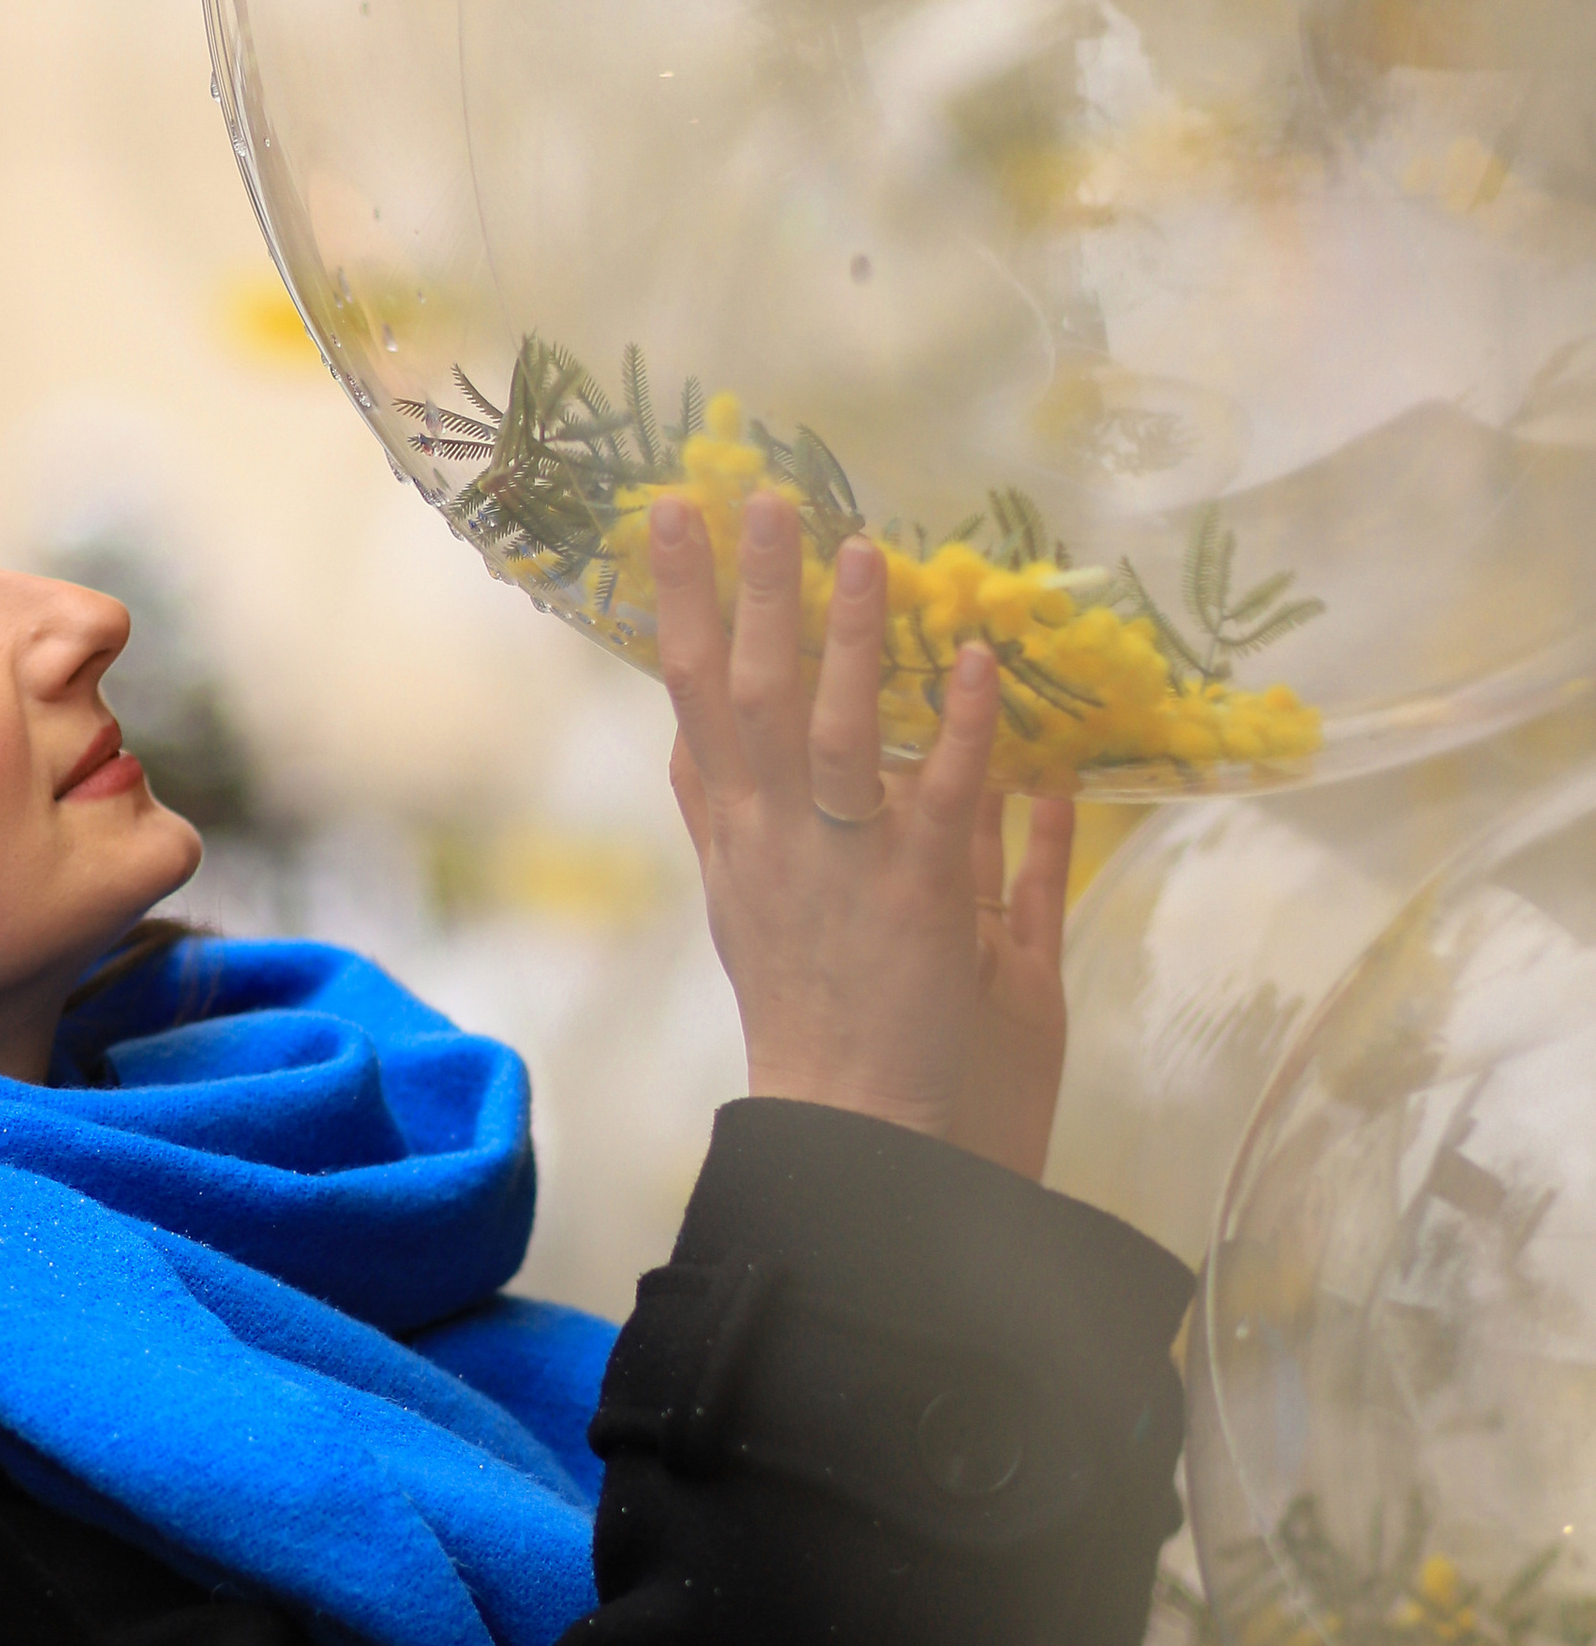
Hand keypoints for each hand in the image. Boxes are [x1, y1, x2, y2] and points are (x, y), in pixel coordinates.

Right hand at [651, 487, 1072, 1176]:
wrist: (866, 1151)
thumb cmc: (837, 1042)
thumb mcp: (772, 919)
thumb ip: (761, 828)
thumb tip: (746, 754)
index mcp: (745, 851)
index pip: (698, 705)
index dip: (682, 606)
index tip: (668, 519)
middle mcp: (779, 854)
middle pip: (753, 702)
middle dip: (752, 594)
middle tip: (751, 494)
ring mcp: (847, 878)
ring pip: (843, 737)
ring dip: (854, 641)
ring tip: (864, 549)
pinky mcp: (922, 911)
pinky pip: (946, 802)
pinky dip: (964, 732)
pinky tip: (977, 664)